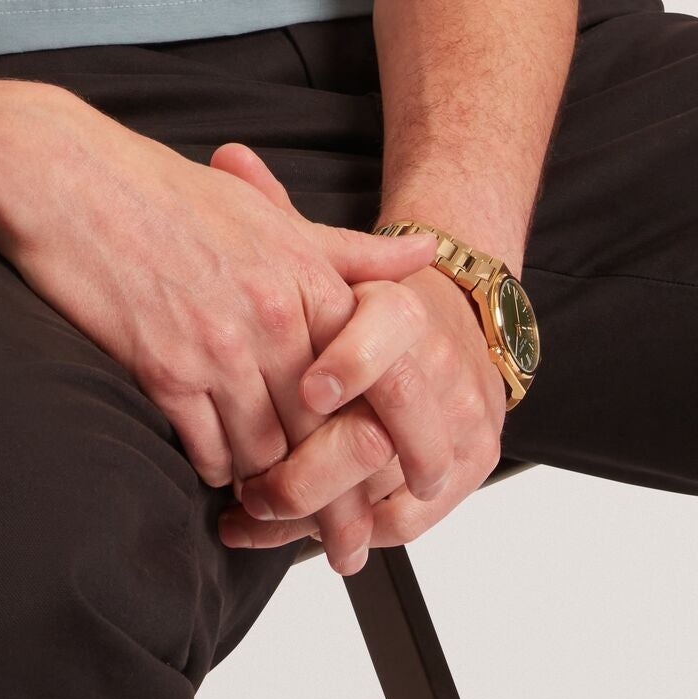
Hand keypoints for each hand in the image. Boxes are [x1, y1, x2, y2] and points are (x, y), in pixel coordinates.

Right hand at [0, 89, 440, 492]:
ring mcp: (218, 345)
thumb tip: (427, 255)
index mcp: (304, 275)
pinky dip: (217, 471)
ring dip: (271, 487)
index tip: (397, 487)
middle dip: (338, 496)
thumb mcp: (266, 212)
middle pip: (324, 432)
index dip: (388, 443)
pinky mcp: (163, 369)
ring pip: (268, 451)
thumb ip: (349, 250)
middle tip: (347, 545)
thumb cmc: (164, 193)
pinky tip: (217, 474)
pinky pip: (208, 450)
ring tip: (277, 516)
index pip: (371, 380)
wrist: (68, 179)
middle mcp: (272, 314)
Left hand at [207, 145, 507, 574]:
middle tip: (252, 488)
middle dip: (310, 470)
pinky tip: (292, 540)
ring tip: (251, 519)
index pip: (387, 331)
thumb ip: (276, 214)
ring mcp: (459, 422)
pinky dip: (349, 534)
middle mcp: (439, 369)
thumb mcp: (320, 256)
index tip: (307, 391)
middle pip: (383, 432)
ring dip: (315, 513)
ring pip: (388, 486)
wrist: (459, 318)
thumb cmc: (365, 297)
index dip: (349, 362)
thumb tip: (229, 157)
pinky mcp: (468, 466)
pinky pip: (407, 518)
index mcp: (403, 309)